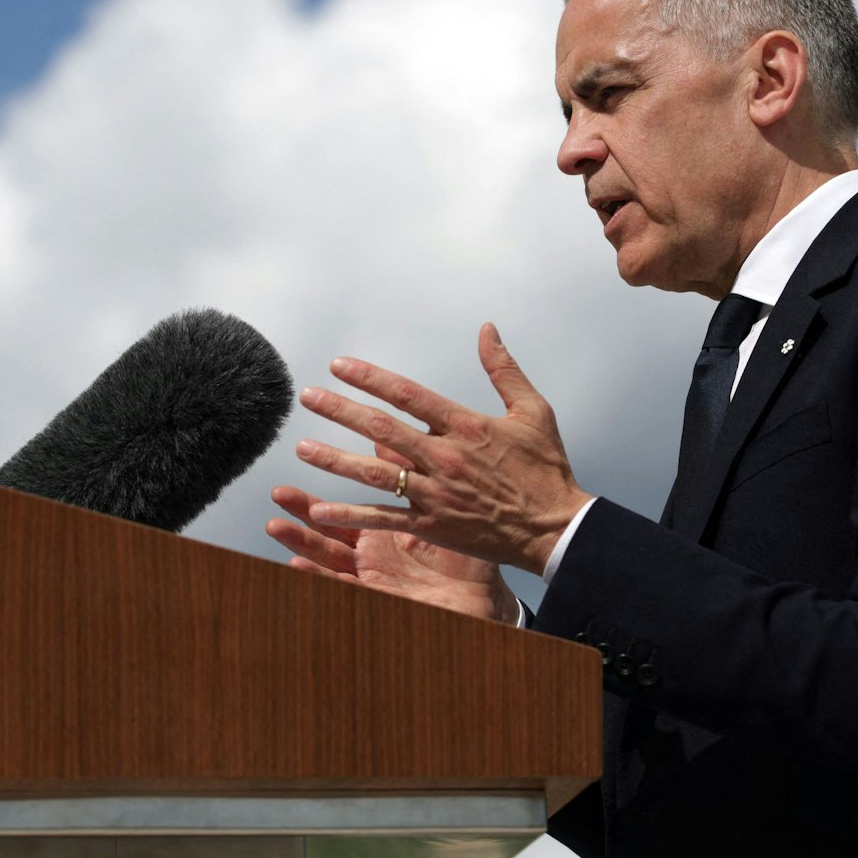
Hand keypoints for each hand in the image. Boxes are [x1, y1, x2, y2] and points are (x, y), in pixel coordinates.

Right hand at [266, 467, 519, 624]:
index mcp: (384, 532)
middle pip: (328, 532)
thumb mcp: (439, 512)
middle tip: (278, 493)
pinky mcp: (380, 598)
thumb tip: (393, 441)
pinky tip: (299, 568)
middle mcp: (373, 554)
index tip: (304, 462)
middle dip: (301, 513)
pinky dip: (322, 579)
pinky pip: (347, 589)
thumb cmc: (467, 559)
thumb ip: (415, 478)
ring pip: (329, 559)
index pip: (343, 510)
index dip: (318, 494)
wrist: (484, 600)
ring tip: (276, 525)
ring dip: (303, 542)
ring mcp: (375, 577)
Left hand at [289, 323, 592, 575]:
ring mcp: (436, 494)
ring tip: (302, 448)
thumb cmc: (546, 470)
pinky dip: (351, 515)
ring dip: (335, 460)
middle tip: (308, 397)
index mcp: (466, 426)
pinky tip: (320, 510)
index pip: (407, 394)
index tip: (340, 366)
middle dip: (340, 411)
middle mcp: (445, 458)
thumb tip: (487, 329)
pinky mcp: (434, 525)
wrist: (556, 528)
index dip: (370, 378)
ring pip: (374, 473)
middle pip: (381, 428)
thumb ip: (504, 369)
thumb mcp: (533, 411)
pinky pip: (384, 518)